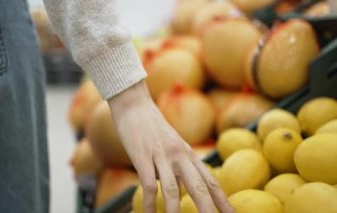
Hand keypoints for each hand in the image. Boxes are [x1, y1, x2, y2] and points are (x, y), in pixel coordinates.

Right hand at [108, 81, 232, 212]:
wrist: (134, 104)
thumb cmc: (152, 127)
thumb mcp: (171, 146)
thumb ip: (177, 167)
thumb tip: (178, 190)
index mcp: (189, 154)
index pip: (210, 181)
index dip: (222, 200)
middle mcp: (180, 155)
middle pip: (199, 187)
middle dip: (208, 209)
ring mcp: (161, 156)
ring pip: (173, 190)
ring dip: (175, 212)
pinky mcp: (142, 156)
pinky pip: (148, 185)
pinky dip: (150, 204)